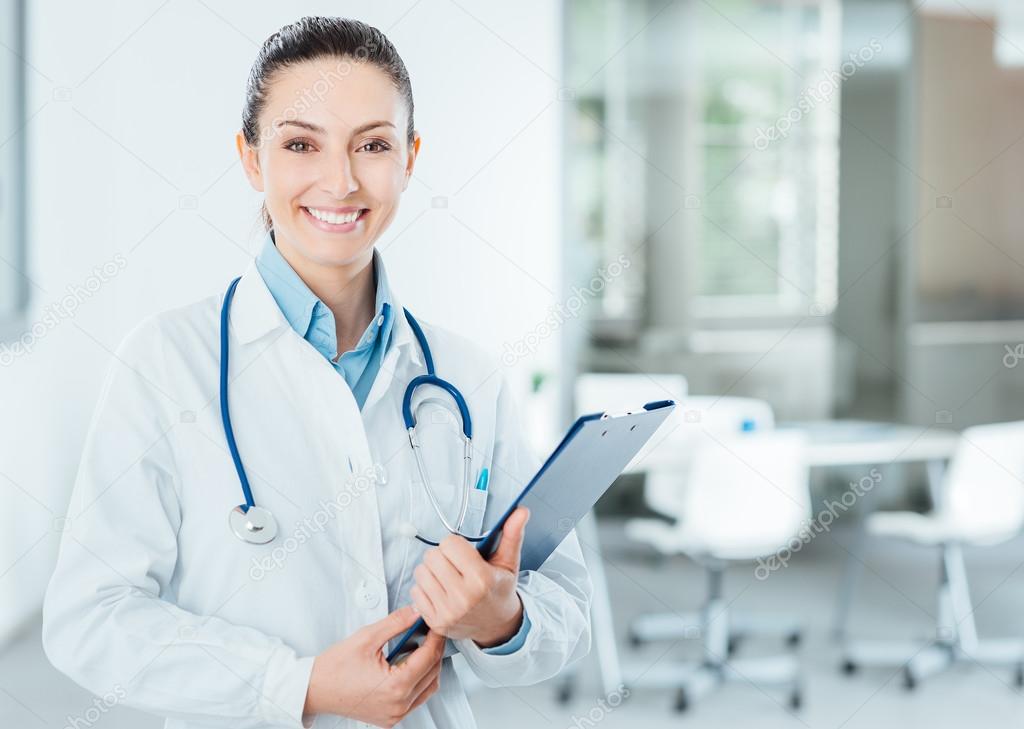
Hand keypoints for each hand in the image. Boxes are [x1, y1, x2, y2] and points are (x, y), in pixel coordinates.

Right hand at [303, 605, 443, 726]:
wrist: (315, 689)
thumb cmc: (334, 668)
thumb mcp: (367, 637)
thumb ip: (396, 623)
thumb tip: (416, 613)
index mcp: (395, 686)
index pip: (429, 657)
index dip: (436, 637)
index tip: (436, 624)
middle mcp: (398, 705)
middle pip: (432, 673)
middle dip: (435, 650)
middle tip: (431, 632)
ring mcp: (395, 714)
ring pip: (428, 688)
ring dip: (430, 667)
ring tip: (422, 647)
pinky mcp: (390, 718)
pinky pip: (416, 699)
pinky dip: (419, 682)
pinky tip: (411, 666)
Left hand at [410, 506, 529, 647]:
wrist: (497, 624)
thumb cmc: (499, 589)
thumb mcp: (508, 562)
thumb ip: (512, 534)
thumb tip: (521, 511)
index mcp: (482, 579)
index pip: (449, 543)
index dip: (455, 544)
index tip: (463, 553)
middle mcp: (463, 597)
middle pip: (432, 556)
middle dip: (442, 556)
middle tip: (454, 564)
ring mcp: (447, 612)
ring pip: (421, 572)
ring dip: (431, 571)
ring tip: (447, 577)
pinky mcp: (435, 621)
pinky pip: (415, 591)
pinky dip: (425, 588)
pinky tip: (441, 591)